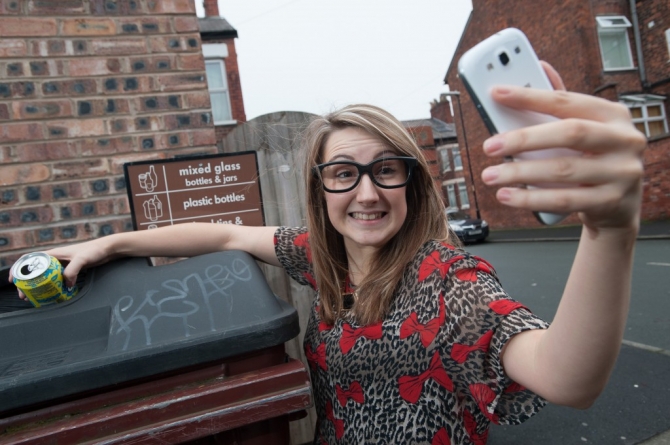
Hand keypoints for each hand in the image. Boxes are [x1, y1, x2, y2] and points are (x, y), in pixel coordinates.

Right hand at [9, 238, 111, 300]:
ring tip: (35, 296)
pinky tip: (53, 294)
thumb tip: (65, 284)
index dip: (19, 268)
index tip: (14, 280)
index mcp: (53, 254)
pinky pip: (57, 279)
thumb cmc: (94, 250)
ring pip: (46, 276)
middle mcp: (55, 259)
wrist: (107, 249)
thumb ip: (72, 271)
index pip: (30, 259)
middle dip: (27, 282)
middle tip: (24, 295)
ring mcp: (63, 265)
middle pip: (35, 271)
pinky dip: (52, 286)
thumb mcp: (81, 260)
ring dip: (39, 286)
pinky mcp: (70, 270)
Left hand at [480, 62, 645, 232]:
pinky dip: (530, 199)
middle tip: (489, 146)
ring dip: (520, 173)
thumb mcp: (586, 129)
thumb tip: (539, 66)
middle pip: (568, 133)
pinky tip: (507, 195)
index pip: (567, 101)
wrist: (620, 206)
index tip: (497, 93)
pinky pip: (564, 200)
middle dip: (523, 139)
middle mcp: (624, 140)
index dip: (530, 96)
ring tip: (491, 175)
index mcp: (614, 115)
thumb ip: (562, 104)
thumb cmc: (595, 159)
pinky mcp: (612, 202)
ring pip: (563, 170)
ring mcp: (622, 173)